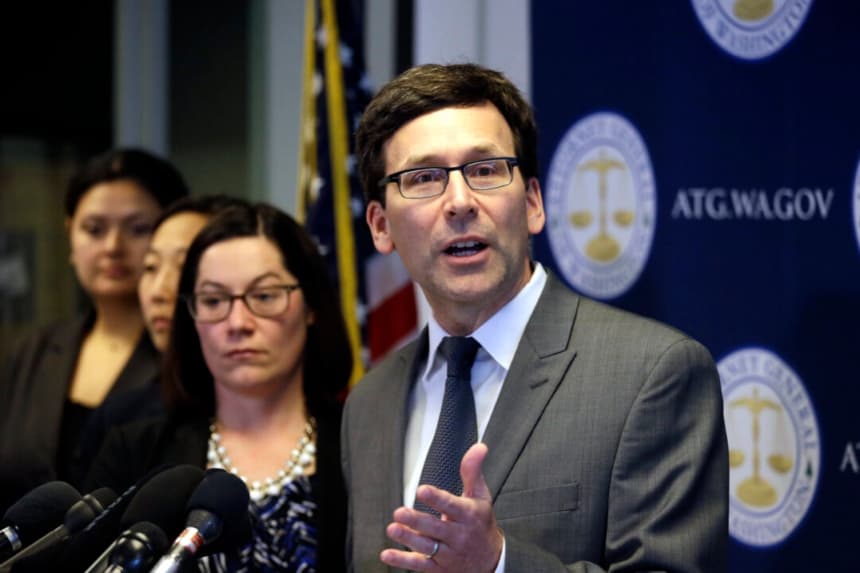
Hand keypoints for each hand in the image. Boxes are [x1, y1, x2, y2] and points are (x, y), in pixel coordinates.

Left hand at [381, 443, 503, 571]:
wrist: (491, 562)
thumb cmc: (481, 523)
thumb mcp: (480, 496)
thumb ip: (473, 471)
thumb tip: (479, 446)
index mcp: (468, 515)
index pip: (452, 505)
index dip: (437, 498)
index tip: (421, 490)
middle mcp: (459, 535)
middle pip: (436, 528)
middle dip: (417, 521)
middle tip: (399, 512)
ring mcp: (449, 554)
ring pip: (427, 547)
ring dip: (408, 539)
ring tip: (392, 529)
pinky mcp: (439, 569)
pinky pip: (420, 565)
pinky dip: (403, 560)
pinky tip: (387, 554)